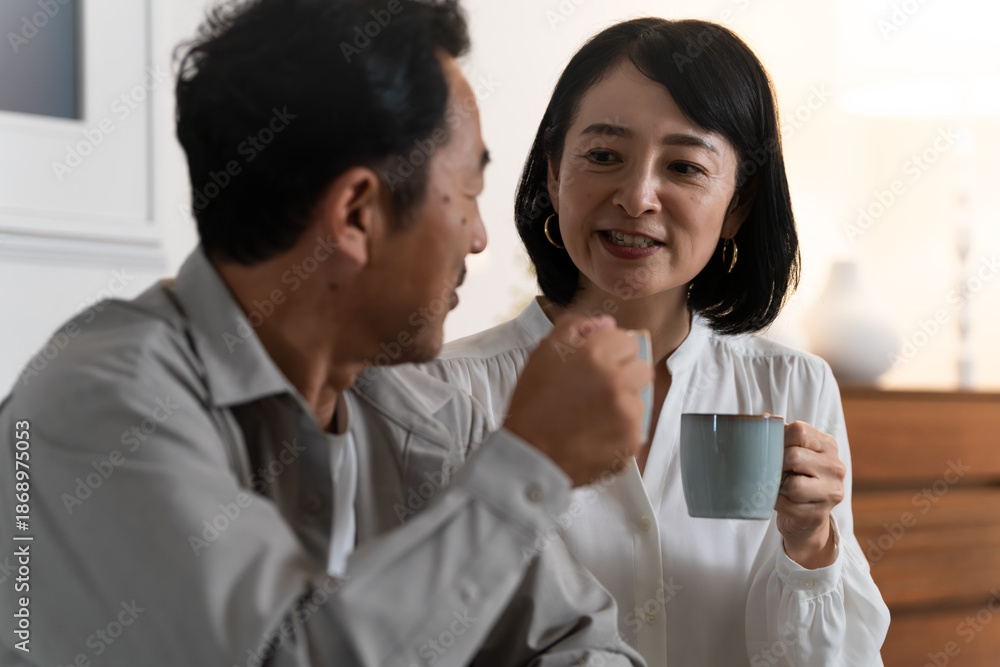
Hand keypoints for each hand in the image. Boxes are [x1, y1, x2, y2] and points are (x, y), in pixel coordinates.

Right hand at [503, 313, 651, 486]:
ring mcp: (628, 414)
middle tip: (597, 391)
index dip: (611, 352)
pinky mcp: (632, 442)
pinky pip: (635, 429)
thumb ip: (575, 328)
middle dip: (624, 376)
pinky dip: (619, 432)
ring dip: (622, 405)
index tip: (595, 367)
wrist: (530, 457)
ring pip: (639, 400)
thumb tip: (608, 323)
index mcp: (596, 355)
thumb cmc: (533, 404)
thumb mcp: (543, 354)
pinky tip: (595, 435)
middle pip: (642, 369)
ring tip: (592, 418)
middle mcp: (617, 381)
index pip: (628, 341)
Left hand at [776, 421, 845, 568]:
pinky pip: (787, 505)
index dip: (779, 438)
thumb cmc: (795, 478)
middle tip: (774, 471)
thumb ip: (781, 437)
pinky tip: (781, 501)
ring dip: (778, 486)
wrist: (807, 519)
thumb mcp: (795, 453)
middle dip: (777, 465)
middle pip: (793, 456)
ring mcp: (831, 492)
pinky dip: (777, 503)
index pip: (799, 430)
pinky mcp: (820, 514)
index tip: (772, 448)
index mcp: (828, 445)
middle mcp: (835, 467)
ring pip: (793, 485)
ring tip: (779, 486)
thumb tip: (757, 421)